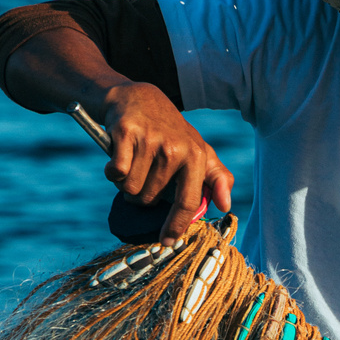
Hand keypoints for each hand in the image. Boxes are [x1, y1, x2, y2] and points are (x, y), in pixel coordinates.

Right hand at [102, 84, 233, 244]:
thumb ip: (217, 177)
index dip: (176, 225)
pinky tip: (119, 156)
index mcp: (196, 156)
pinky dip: (113, 171)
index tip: (168, 241)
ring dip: (127, 182)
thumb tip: (227, 205)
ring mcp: (150, 139)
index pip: (187, 201)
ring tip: (134, 163)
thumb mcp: (198, 150)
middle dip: (143, 193)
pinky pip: (116, 172)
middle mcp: (175, 148)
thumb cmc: (170, 131)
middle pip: (150, 199)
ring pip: (131, 188)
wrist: (138, 97)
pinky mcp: (125, 132)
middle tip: (144, 173)